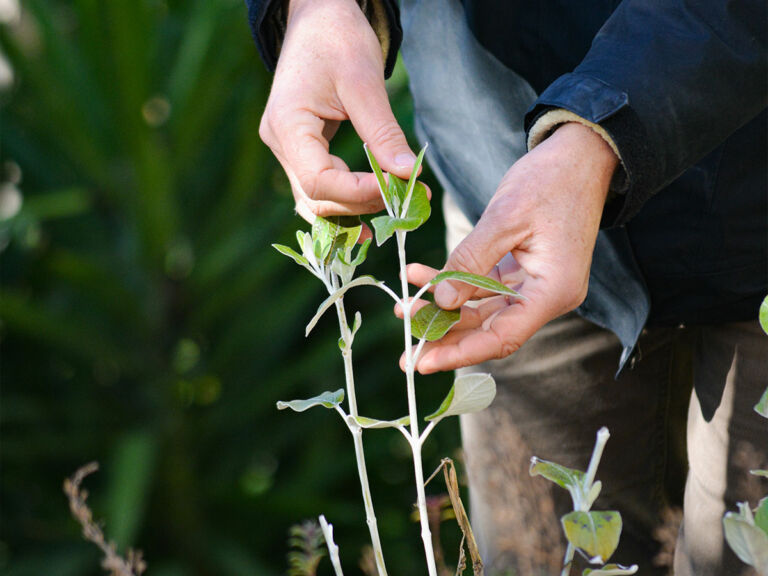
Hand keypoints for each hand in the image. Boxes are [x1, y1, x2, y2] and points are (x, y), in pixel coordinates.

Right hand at [258, 0, 415, 224]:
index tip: (400, 186)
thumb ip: (383, 132)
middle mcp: (280, 143)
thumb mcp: (364, 83)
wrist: (319, 16)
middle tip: (410, 200)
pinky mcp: (302, 149)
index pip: (319, 181)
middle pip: (318, 197)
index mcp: (287, 126)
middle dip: (364, 203)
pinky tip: (377, 200)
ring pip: (318, 198)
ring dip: (357, 207)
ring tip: (398, 205)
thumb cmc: (337, 38)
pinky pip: (322, 184)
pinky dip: (349, 196)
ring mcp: (287, 149)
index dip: (359, 193)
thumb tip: (410, 174)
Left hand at [405, 122, 617, 372]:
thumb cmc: (550, 180)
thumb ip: (470, 261)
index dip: (460, 353)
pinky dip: (454, 283)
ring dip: (444, 311)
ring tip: (405, 308)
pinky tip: (421, 277)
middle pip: (490, 331)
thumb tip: (440, 302)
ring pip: (483, 312)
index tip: (422, 362)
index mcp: (552, 290)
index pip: (501, 338)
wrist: (580, 154)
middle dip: (445, 340)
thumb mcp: (503, 218)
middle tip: (405, 354)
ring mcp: (536, 285)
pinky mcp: (524, 272)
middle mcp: (547, 296)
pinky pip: (484, 288)